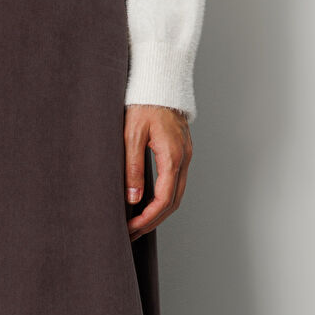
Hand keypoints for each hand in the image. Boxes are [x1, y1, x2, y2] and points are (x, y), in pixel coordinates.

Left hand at [124, 105, 193, 241]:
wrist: (159, 80)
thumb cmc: (143, 103)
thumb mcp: (131, 135)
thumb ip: (132, 168)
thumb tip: (133, 199)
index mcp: (173, 156)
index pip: (163, 199)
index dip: (147, 219)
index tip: (130, 228)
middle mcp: (183, 158)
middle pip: (173, 203)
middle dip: (152, 222)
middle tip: (131, 233)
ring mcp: (185, 156)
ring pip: (176, 195)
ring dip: (157, 213)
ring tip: (136, 224)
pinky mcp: (181, 152)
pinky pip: (175, 183)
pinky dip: (162, 199)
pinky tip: (146, 204)